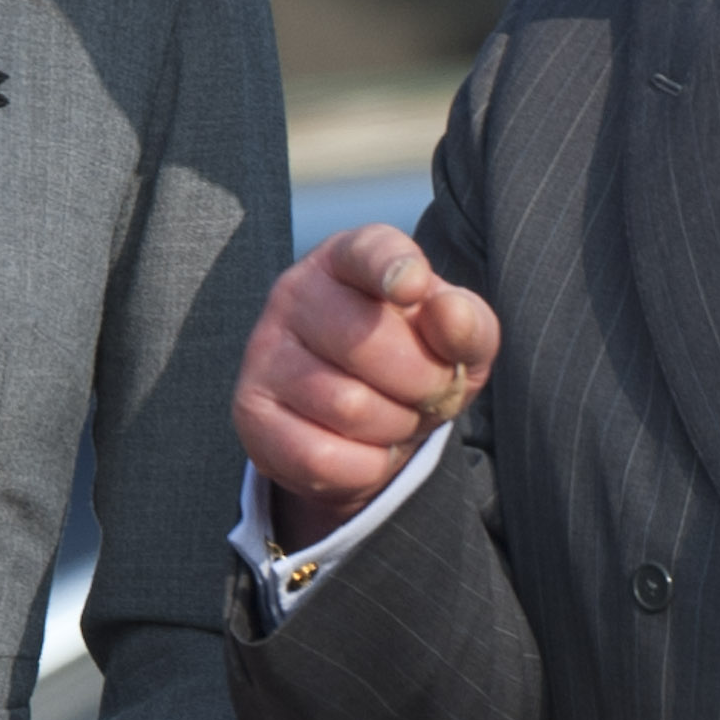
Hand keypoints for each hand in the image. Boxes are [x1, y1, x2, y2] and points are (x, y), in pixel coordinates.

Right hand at [232, 224, 499, 548]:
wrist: (364, 427)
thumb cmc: (414, 365)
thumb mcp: (458, 343)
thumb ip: (469, 324)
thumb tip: (451, 314)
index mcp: (350, 259)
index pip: (367, 252)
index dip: (391, 266)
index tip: (411, 286)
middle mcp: (296, 292)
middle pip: (369, 343)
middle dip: (422, 383)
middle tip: (428, 392)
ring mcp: (264, 352)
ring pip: (347, 406)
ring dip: (394, 426)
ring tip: (394, 417)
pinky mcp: (251, 412)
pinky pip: (321, 456)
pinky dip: (363, 467)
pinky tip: (364, 449)